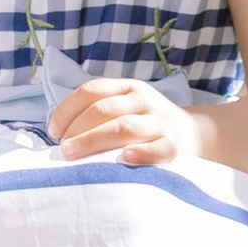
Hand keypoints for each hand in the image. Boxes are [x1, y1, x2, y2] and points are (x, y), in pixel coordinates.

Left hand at [51, 78, 210, 167]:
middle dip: (78, 128)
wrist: (194, 134)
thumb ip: (99, 114)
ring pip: (124, 127)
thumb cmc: (146, 125)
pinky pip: (157, 149)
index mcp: (127, 88)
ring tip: (74, 155)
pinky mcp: (174, 145)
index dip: (68, 109)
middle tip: (61, 149)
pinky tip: (125, 158)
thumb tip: (58, 134)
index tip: (53, 131)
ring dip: (94, 141)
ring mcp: (159, 122)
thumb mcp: (127, 107)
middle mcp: (142, 100)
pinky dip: (141, 153)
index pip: (92, 91)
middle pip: (104, 110)